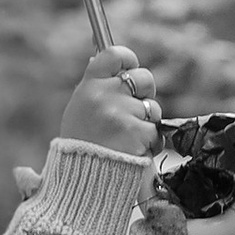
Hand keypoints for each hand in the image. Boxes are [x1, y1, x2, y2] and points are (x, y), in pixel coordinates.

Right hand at [55, 42, 161, 158]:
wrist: (80, 180)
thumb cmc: (81, 144)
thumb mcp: (80, 109)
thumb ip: (97, 87)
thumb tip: (110, 63)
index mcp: (89, 86)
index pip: (115, 54)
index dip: (128, 60)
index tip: (130, 70)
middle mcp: (103, 95)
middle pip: (143, 78)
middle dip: (144, 94)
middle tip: (134, 111)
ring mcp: (120, 113)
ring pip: (152, 108)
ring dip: (147, 123)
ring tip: (128, 138)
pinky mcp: (135, 133)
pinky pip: (155, 132)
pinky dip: (150, 143)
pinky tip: (134, 150)